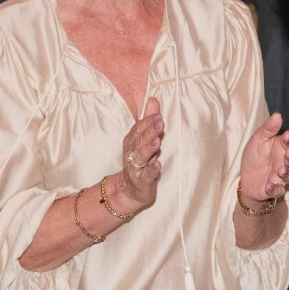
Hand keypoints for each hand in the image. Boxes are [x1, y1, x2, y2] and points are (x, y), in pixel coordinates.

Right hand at [111, 97, 162, 214]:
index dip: (147, 121)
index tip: (158, 114)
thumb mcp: (142, 139)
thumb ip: (148, 120)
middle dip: (149, 131)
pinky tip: (157, 164)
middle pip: (140, 141)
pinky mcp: (142, 181)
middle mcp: (131, 153)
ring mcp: (136, 167)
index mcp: (132, 141)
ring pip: (141, 157)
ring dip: (149, 149)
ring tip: (157, 142)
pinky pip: (146, 175)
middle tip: (160, 122)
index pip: (138, 129)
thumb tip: (153, 99)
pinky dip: (151, 169)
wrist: (128, 190)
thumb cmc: (139, 160)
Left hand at [239, 112, 288, 204]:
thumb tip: (278, 115)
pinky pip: (279, 190)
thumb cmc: (254, 156)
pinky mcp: (275, 188)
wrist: (245, 178)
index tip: (286, 136)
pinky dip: (275, 189)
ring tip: (281, 170)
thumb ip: (268, 129)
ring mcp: (281, 176)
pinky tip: (269, 186)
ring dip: (288, 173)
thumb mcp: (257, 139)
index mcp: (281, 147)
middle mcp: (284, 161)